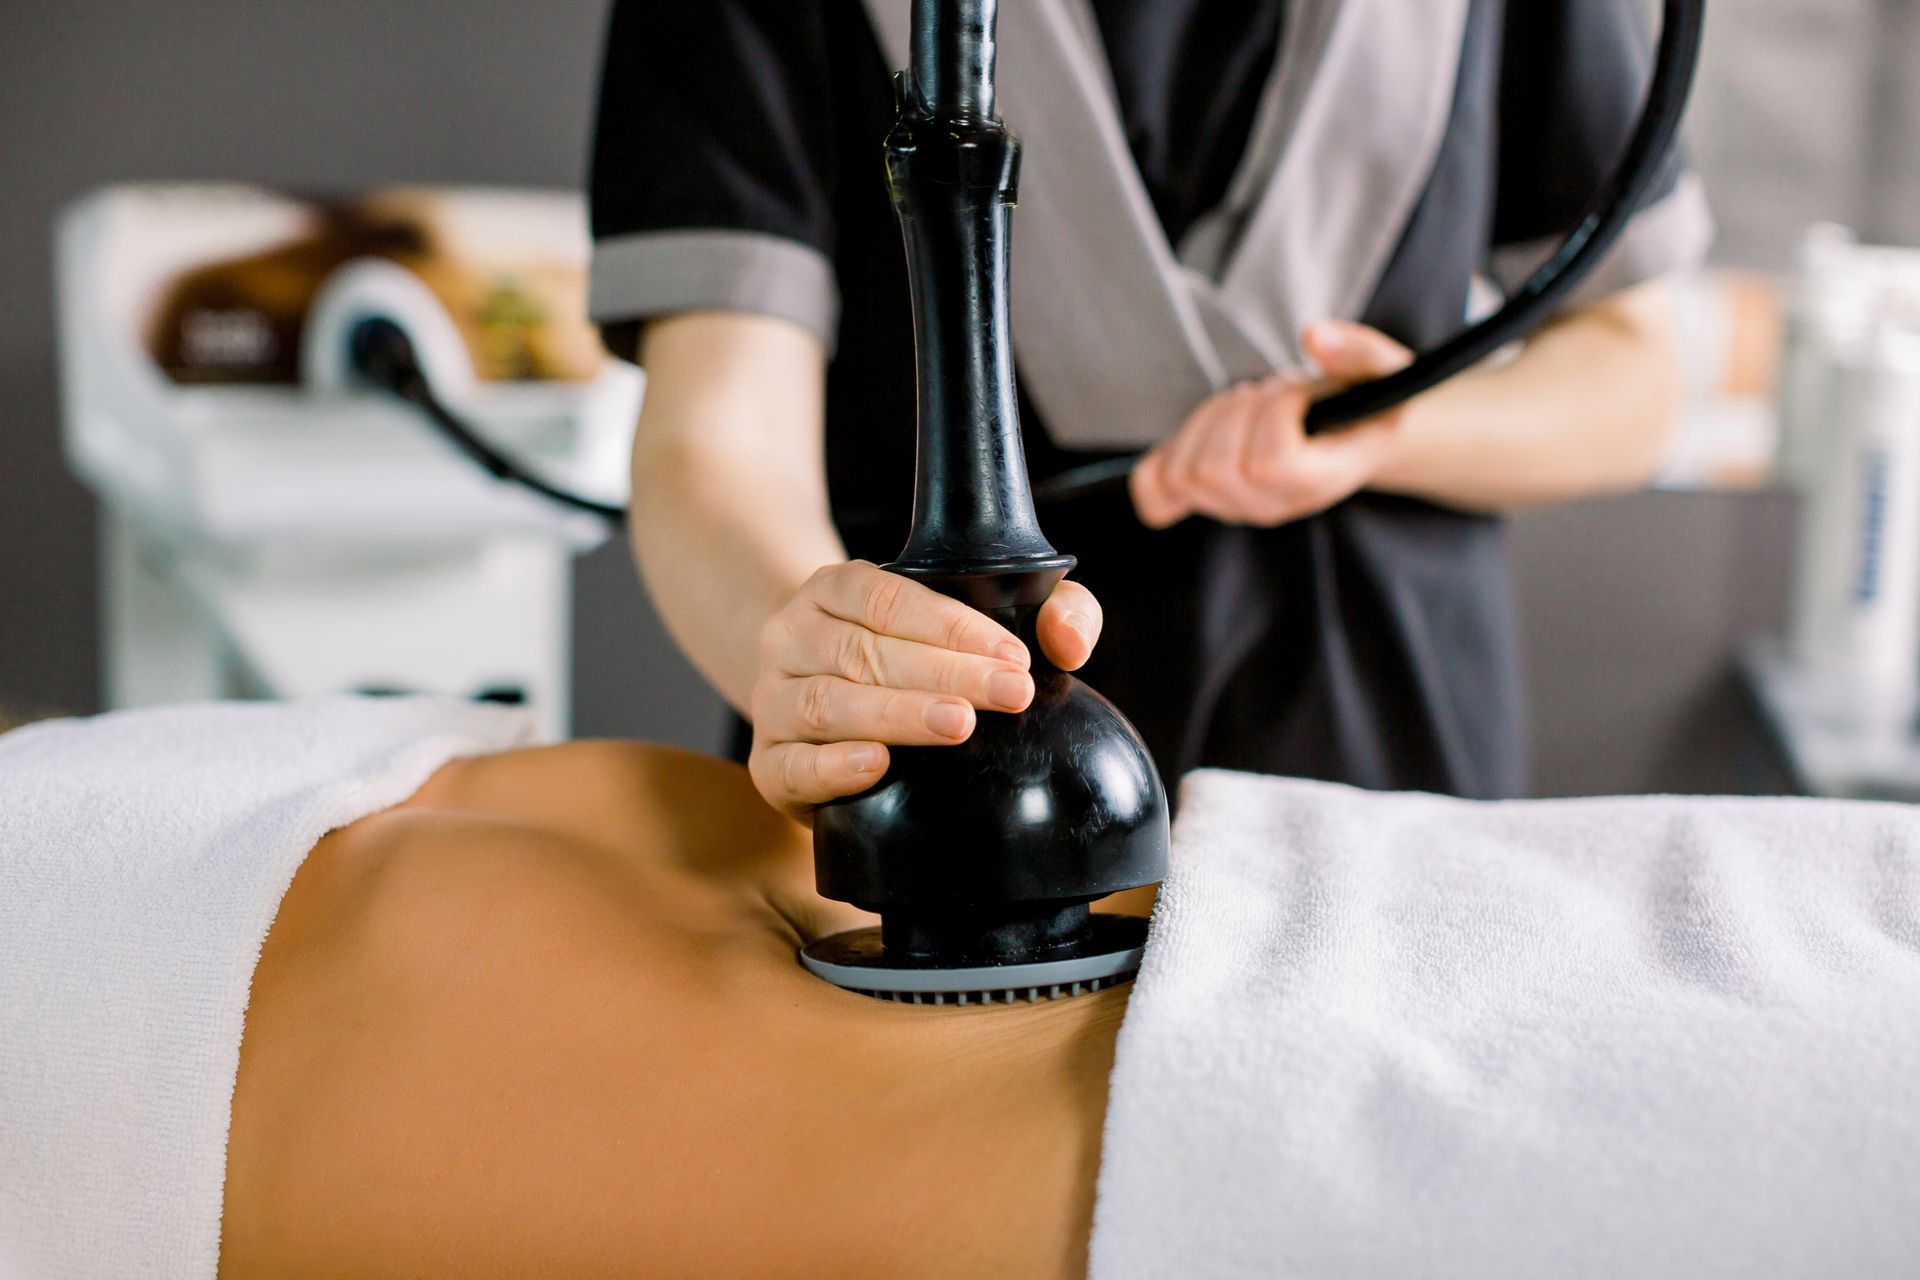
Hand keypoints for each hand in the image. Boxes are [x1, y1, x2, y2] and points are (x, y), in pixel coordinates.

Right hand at [748, 561, 1103, 822]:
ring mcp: (773, 701)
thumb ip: (1047, 610)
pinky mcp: (769, 765)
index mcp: (833, 590)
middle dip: (944, 673)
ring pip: (829, 705)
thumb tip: (1066, 638)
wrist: (826, 709)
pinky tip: (877, 765)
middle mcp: (792, 637)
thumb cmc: (914, 660)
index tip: (1013, 653)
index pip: (886, 597)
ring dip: (898, 715)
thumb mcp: (979, 622)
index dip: (950, 625)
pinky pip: (791, 766)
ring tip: (957, 725)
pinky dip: (832, 767)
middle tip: (1007, 694)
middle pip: (864, 651)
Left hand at [1129, 321, 1414, 528]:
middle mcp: (1275, 504)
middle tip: (1268, 394)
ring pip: (1184, 471)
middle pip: (1216, 467)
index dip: (1274, 415)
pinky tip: (1196, 434)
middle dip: (1236, 411)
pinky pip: (1155, 492)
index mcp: (1321, 482)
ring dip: (1208, 420)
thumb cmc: (1375, 402)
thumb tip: (1313, 337)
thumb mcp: (1387, 371)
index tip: (1297, 393)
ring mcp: (1237, 506)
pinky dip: (1161, 458)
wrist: (1365, 434)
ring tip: (1246, 406)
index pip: (1271, 465)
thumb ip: (1359, 352)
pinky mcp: (1207, 497)